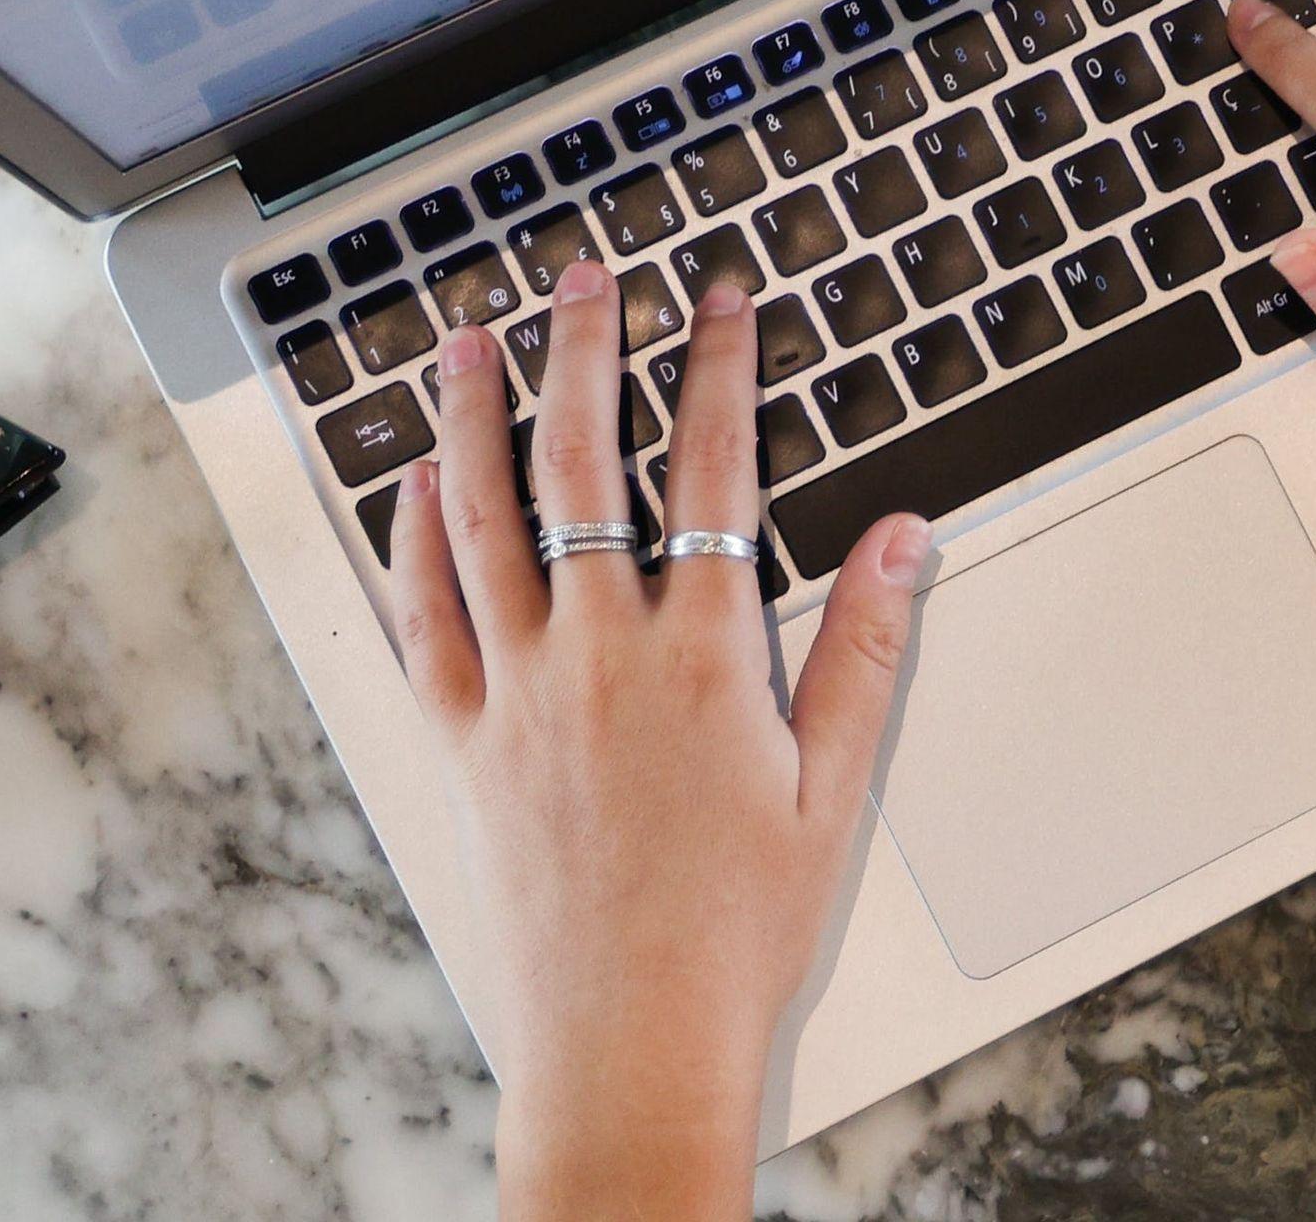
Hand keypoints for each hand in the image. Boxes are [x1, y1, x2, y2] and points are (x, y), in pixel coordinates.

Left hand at [383, 259, 928, 1212]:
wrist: (630, 1037)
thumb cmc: (737, 928)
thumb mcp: (834, 786)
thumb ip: (864, 648)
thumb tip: (902, 535)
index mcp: (702, 656)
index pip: (711, 470)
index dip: (716, 367)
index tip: (718, 298)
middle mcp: (599, 655)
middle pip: (582, 466)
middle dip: (587, 354)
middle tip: (585, 279)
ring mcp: (519, 693)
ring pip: (483, 520)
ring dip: (474, 417)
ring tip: (469, 338)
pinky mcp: (465, 742)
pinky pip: (424, 618)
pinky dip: (414, 540)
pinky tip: (415, 484)